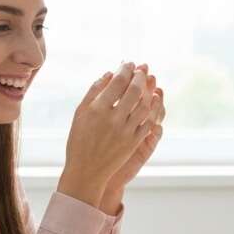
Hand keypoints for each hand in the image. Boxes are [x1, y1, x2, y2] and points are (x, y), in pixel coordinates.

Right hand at [58, 62, 157, 206]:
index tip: (129, 64)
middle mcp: (113, 119)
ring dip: (149, 91)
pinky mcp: (135, 142)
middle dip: (140, 76)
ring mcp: (126, 131)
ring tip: (150, 81)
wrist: (87, 169)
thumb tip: (109, 73)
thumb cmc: (79, 139)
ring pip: (144, 105)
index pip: (117, 82)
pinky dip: (153, 109)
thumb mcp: (80, 113)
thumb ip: (94, 91)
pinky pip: (148, 121)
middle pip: (134, 91)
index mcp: (97, 109)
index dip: (126, 70)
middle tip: (142, 69)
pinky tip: (154, 100)